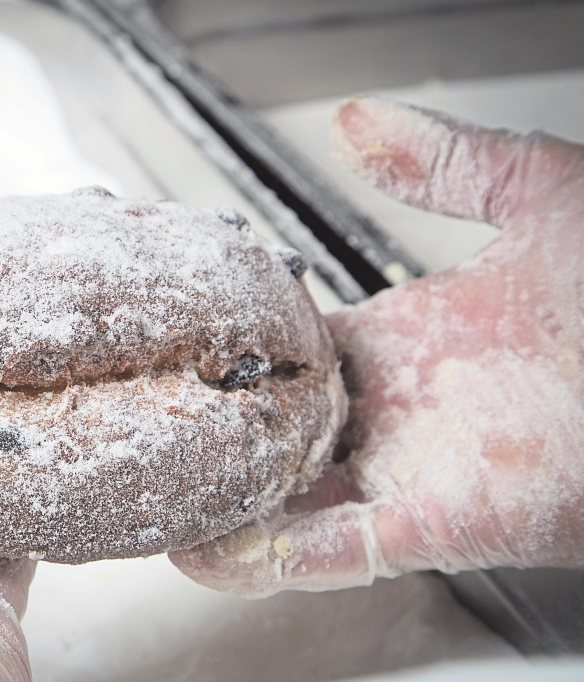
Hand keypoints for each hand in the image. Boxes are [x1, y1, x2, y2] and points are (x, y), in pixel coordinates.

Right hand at [171, 97, 583, 596]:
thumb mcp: (539, 194)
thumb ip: (440, 160)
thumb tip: (356, 122)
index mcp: (410, 341)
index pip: (296, 353)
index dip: (234, 353)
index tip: (176, 347)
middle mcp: (401, 412)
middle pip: (279, 433)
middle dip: (215, 436)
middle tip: (141, 431)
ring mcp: (413, 471)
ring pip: (291, 503)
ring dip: (223, 508)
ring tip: (150, 505)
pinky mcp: (436, 524)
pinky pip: (334, 552)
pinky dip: (267, 559)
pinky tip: (208, 551)